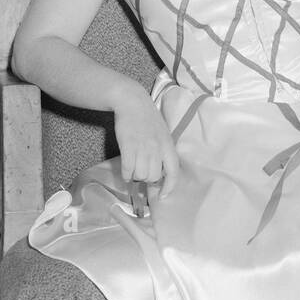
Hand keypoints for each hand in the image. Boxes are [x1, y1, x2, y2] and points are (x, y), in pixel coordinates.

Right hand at [111, 89, 180, 206]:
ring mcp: (143, 148)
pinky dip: (126, 175)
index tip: (163, 196)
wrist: (133, 103)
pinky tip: (125, 172)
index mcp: (168, 146)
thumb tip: (161, 173)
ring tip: (133, 169)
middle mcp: (157, 149)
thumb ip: (163, 152)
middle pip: (153, 177)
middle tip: (142, 172)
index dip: (170, 187)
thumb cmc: (148, 119)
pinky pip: (128, 170)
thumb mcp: (162, 135)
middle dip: (147, 179)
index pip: (174, 172)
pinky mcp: (128, 147)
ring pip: (140, 175)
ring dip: (135, 176)